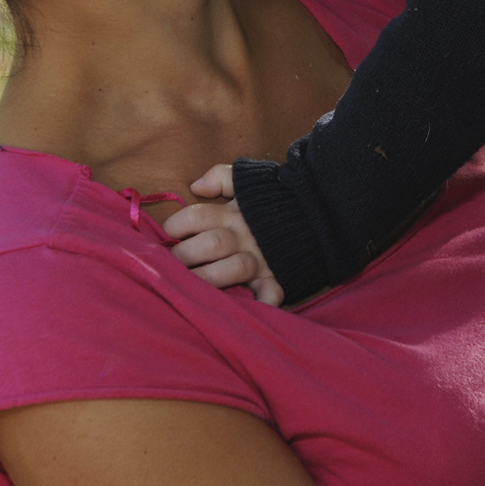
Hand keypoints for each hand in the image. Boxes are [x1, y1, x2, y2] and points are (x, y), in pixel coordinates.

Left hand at [163, 164, 284, 305]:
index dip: (176, 225)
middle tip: (170, 265)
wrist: (318, 212)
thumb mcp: (248, 180)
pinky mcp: (277, 277)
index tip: (167, 234)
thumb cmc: (273, 199)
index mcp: (234, 213)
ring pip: (233, 269)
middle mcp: (246, 236)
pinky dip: (262, 303)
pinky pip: (271, 293)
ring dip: (209, 280)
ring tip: (190, 287)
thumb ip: (221, 176)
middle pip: (211, 244)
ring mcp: (262, 259)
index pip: (199, 215)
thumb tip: (195, 186)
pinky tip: (247, 309)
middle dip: (185, 256)